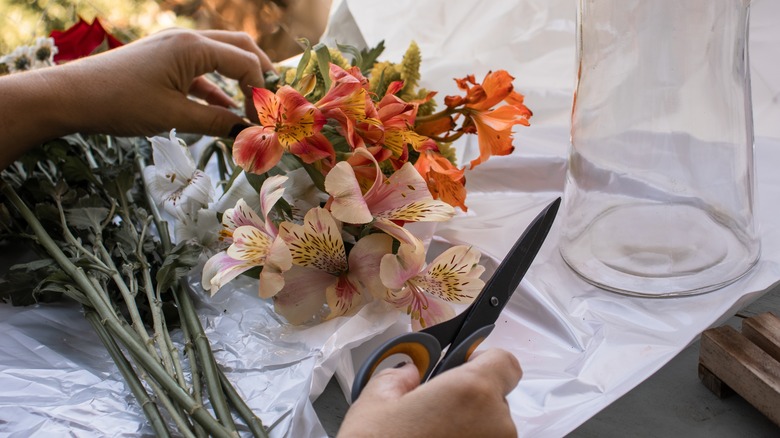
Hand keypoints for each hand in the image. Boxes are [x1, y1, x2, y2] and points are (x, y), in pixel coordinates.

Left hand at [0, 29, 272, 167]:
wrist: (72, 96)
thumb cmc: (121, 103)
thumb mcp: (174, 117)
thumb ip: (216, 122)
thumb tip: (248, 133)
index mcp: (193, 47)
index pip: (246, 63)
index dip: (262, 92)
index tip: (266, 120)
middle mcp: (188, 40)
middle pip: (240, 47)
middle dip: (261, 72)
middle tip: (273, 101)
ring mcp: (175, 49)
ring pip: (222, 57)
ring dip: (240, 79)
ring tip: (255, 106)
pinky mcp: (164, 62)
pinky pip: (202, 71)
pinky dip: (218, 88)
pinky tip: (226, 110)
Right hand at [338, 348, 521, 437]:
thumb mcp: (375, 401)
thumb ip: (400, 376)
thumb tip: (409, 375)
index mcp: (472, 391)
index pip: (505, 363)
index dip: (484, 361)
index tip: (462, 367)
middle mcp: (496, 424)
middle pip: (495, 399)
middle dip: (469, 400)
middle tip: (433, 410)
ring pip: (490, 428)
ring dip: (468, 428)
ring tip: (431, 437)